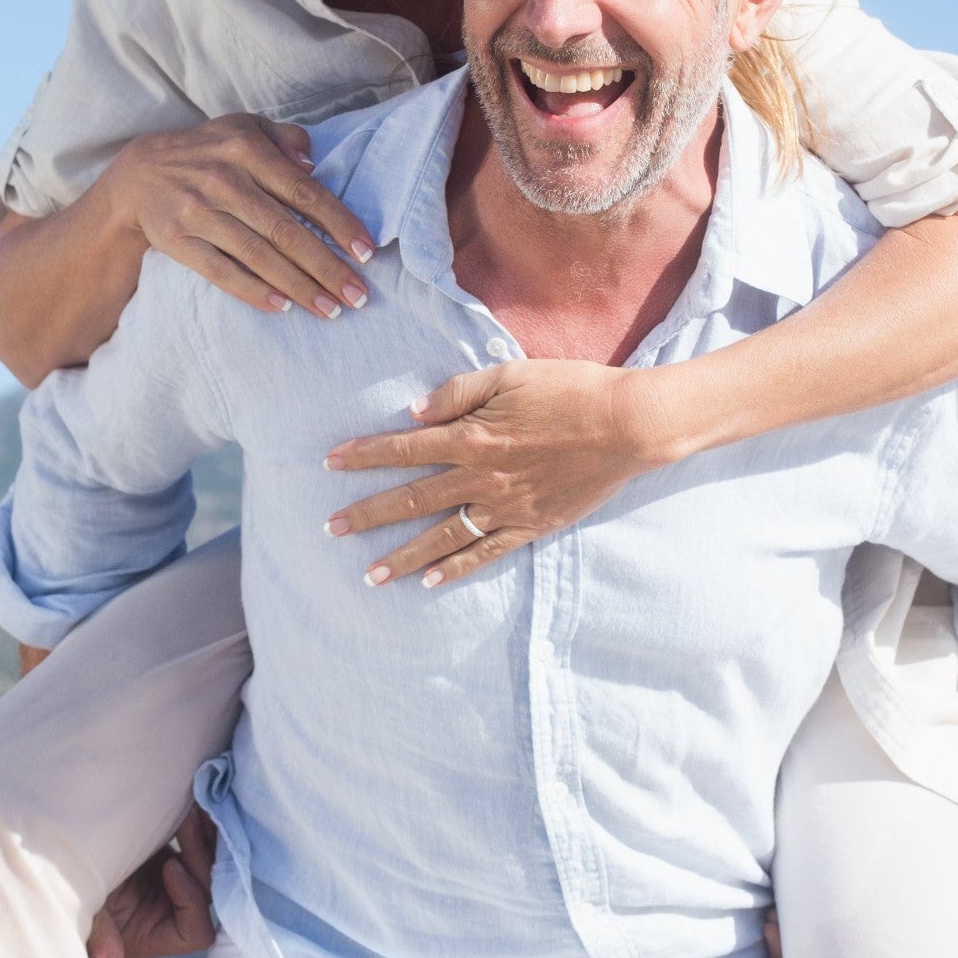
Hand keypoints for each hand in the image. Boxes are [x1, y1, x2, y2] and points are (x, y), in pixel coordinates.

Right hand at [86, 811, 217, 957]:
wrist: (69, 843)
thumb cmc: (73, 880)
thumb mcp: (88, 909)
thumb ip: (101, 939)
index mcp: (154, 936)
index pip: (197, 933)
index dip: (191, 901)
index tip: (169, 866)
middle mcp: (171, 914)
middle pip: (210, 893)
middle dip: (201, 859)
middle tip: (186, 823)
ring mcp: (177, 886)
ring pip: (213, 867)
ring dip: (208, 838)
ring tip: (191, 809)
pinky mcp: (177, 858)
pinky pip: (206, 847)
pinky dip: (206, 828)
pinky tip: (195, 806)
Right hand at [99, 114, 374, 318]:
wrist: (138, 175)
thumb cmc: (207, 152)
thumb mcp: (243, 127)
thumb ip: (284, 138)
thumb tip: (314, 163)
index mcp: (248, 150)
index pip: (304, 192)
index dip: (339, 223)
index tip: (367, 252)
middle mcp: (225, 181)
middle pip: (286, 231)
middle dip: (327, 267)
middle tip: (359, 296)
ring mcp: (199, 212)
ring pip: (258, 256)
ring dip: (298, 287)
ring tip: (330, 310)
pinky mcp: (178, 240)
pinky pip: (220, 271)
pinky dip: (252, 291)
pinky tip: (282, 308)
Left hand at [323, 360, 684, 587]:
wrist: (628, 425)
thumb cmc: (570, 390)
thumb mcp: (510, 374)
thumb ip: (459, 392)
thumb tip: (413, 412)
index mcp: (472, 436)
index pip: (403, 448)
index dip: (363, 455)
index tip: (329, 463)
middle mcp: (481, 477)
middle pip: (411, 499)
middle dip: (366, 514)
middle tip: (330, 528)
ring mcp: (505, 507)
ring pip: (441, 537)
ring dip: (400, 557)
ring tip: (367, 574)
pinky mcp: (530, 526)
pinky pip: (485, 554)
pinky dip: (455, 569)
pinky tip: (428, 582)